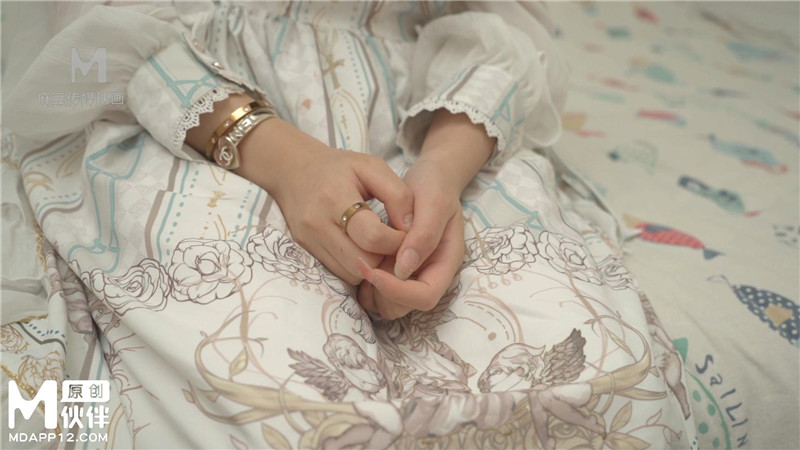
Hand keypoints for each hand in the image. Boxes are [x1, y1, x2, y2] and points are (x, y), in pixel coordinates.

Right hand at [239, 120, 413, 284]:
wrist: (293, 170)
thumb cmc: (339, 167)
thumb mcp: (372, 167)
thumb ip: (398, 195)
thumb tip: (412, 229)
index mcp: (335, 197)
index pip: (372, 236)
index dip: (396, 241)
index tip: (404, 233)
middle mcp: (318, 223)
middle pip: (362, 261)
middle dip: (384, 257)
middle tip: (393, 243)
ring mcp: (309, 240)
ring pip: (351, 273)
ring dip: (371, 265)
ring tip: (378, 246)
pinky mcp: (306, 250)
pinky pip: (339, 273)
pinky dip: (356, 265)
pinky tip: (362, 249)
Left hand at [356, 157, 464, 318]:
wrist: (430, 179)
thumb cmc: (434, 187)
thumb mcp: (434, 202)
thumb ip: (424, 234)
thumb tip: (404, 268)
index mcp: (445, 263)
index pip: (426, 296)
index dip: (399, 291)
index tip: (374, 271)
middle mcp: (429, 274)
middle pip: (405, 306)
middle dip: (382, 292)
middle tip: (364, 265)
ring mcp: (412, 275)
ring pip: (389, 304)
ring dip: (372, 292)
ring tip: (361, 262)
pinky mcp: (395, 270)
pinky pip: (378, 293)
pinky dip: (366, 286)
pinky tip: (360, 262)